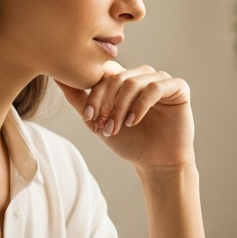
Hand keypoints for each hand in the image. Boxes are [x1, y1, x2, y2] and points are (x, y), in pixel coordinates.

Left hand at [57, 62, 193, 170]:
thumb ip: (80, 99)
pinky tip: (134, 121)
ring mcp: (162, 80)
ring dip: (121, 107)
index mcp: (126, 80)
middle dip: (106, 103)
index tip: (89, 118)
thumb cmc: (129, 143)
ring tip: (117, 127)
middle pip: (117, 77)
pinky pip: (156, 86)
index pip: (104, 74)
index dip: (94, 94)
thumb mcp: (98, 121)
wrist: (156, 163)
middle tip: (104, 126)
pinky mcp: (178, 88)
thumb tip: (57, 77)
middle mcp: (143, 76)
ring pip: (134, 81)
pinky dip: (141, 105)